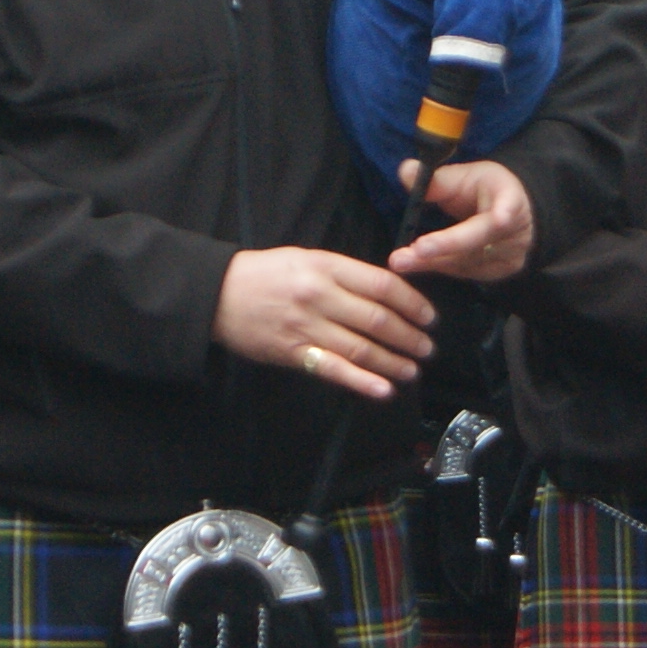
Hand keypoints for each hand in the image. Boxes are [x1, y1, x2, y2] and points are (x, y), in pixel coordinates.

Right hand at [217, 245, 436, 400]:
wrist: (218, 294)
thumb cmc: (264, 274)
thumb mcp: (307, 258)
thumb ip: (345, 274)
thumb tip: (386, 292)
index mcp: (326, 266)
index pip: (382, 285)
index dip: (413, 303)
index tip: (428, 316)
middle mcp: (320, 296)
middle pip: (378, 319)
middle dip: (409, 337)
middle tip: (426, 347)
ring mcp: (307, 327)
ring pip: (362, 349)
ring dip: (394, 362)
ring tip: (412, 369)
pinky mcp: (294, 353)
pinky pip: (335, 370)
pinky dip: (363, 382)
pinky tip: (383, 390)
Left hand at [393, 158, 537, 283]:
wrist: (509, 208)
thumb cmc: (483, 188)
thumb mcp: (463, 176)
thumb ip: (436, 179)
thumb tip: (406, 170)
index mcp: (511, 199)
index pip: (501, 213)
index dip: (497, 218)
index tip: (492, 221)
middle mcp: (516, 231)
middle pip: (476, 244)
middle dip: (441, 248)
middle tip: (406, 255)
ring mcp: (511, 255)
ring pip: (467, 263)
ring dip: (431, 262)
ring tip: (401, 260)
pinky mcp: (501, 271)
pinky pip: (466, 273)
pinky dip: (439, 267)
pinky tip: (417, 263)